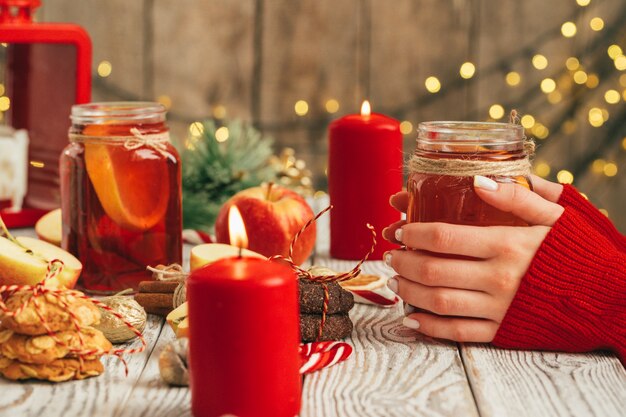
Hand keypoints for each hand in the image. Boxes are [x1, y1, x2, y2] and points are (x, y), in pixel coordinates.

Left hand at [382, 175, 564, 341]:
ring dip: (408, 290)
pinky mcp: (503, 332)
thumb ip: (518, 195)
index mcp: (506, 244)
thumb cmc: (581, 251)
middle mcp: (498, 278)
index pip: (443, 237)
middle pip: (432, 269)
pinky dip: (429, 327)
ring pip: (438, 301)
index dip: (413, 232)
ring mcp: (499, 309)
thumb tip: (477, 181)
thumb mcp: (557, 214)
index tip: (400, 228)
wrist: (611, 298)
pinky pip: (458, 333)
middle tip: (390, 255)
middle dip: (402, 261)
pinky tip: (411, 318)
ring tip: (395, 280)